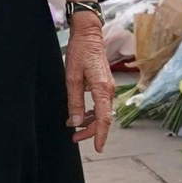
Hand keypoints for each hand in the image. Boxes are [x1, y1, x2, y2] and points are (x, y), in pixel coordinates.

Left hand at [65, 20, 113, 153]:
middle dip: (89, 131)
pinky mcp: (105, 84)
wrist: (89, 34)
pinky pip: (100, 104)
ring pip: (101, 112)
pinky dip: (90, 112)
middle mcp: (109, 90)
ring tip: (73, 127)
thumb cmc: (80, 52)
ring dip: (88, 122)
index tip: (97, 148)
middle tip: (74, 138)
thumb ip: (74, 101)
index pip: (104, 119)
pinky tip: (78, 114)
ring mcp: (108, 87)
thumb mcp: (71, 78)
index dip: (100, 135)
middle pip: (103, 118)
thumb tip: (75, 121)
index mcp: (102, 89)